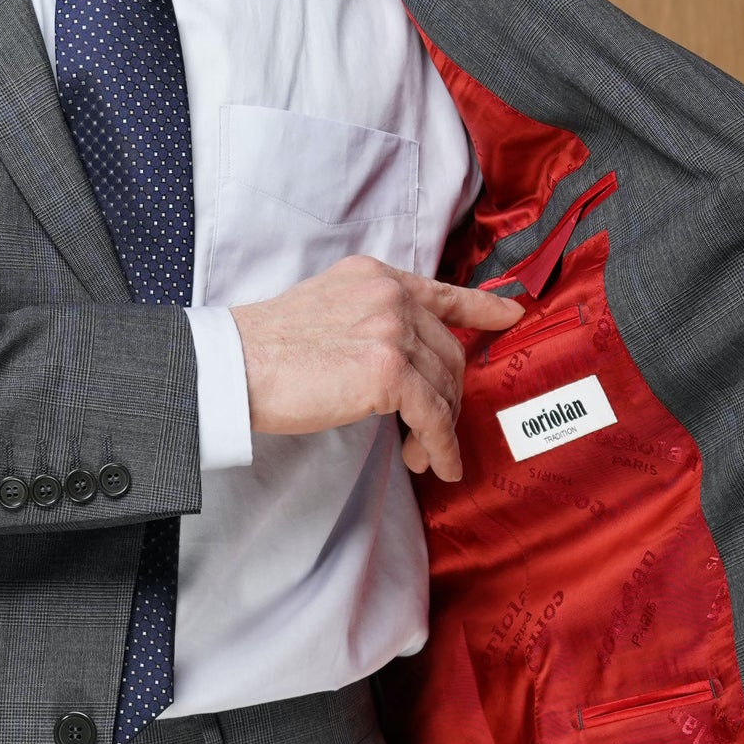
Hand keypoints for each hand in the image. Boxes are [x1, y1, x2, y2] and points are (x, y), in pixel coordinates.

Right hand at [231, 255, 521, 482]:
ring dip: (440, 430)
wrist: (232, 365)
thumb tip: (402, 365)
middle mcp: (390, 296)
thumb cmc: (263, 350)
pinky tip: (436, 465)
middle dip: (448, 398)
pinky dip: (441, 446)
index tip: (510, 314)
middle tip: (430, 434)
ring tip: (420, 457)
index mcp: (374, 278)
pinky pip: (434, 417)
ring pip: (445, 387)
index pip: (440, 292)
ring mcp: (391, 331)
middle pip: (448, 351)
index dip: (481, 306)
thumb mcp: (323, 311)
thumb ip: (366, 321)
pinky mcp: (387, 372)